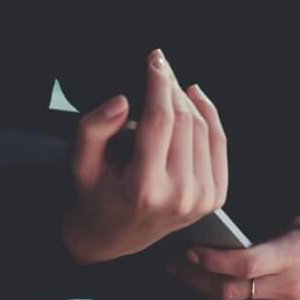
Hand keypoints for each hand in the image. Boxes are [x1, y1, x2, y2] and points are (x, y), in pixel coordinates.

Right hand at [61, 49, 228, 264]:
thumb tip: (122, 101)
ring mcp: (201, 198)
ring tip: (171, 84)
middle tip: (161, 67)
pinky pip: (218, 143)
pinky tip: (196, 98)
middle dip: (171, 87)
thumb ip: (93, 130)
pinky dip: (209, 115)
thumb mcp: (81, 165)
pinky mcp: (215, 197)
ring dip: (188, 99)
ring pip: (201, 128)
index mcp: (144, 189)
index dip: (159, 84)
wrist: (111, 239)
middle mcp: (178, 195)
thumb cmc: (95, 197)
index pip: (160, 120)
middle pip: (183, 121)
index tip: (155, 60)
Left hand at [164, 216, 299, 299]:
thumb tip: (235, 244)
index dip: (207, 261)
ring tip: (195, 280)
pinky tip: (224, 294)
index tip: (188, 250)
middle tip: (176, 265)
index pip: (238, 265)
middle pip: (228, 293)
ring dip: (210, 297)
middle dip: (195, 280)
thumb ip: (269, 236)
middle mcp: (290, 289)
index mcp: (292, 256)